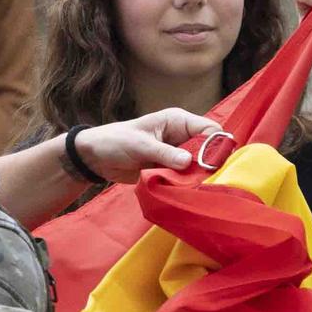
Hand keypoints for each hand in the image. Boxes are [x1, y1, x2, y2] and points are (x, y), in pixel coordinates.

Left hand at [73, 108, 223, 182]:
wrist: (95, 158)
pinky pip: (184, 176)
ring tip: (192, 186)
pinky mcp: (169, 168)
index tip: (213, 163)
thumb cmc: (116, 141)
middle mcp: (181, 136)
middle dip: (207, 163)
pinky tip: (183, 190)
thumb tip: (189, 162)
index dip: (215, 144)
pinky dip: (184, 183)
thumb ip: (165, 153)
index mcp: (178, 121)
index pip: (209, 129)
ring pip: (197, 165)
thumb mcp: (140, 145)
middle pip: (207, 149)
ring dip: (195, 176)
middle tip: (204, 179)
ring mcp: (176, 153)